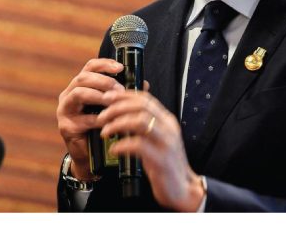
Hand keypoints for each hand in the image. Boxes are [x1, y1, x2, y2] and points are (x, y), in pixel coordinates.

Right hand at [56, 58, 123, 179]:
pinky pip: (83, 118)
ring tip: (113, 101)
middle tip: (119, 89)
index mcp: (81, 85)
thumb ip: (125, 95)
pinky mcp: (65, 126)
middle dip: (103, 81)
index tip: (120, 67)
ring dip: (98, 95)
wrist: (90, 154)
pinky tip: (109, 122)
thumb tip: (145, 84)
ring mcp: (65, 109)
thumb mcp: (114, 106)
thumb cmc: (102, 126)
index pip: (90, 67)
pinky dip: (98, 119)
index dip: (104, 64)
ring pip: (79, 93)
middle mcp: (69, 94)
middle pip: (83, 77)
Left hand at [97, 87, 204, 211]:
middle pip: (141, 106)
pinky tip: (114, 149)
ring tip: (106, 131)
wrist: (183, 188)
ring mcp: (166, 143)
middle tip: (102, 116)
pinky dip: (122, 145)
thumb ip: (145, 126)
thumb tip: (122, 114)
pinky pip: (139, 145)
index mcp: (167, 121)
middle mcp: (168, 128)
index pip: (145, 98)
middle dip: (117, 108)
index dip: (124, 96)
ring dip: (118, 124)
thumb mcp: (157, 140)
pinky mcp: (161, 159)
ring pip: (140, 121)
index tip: (108, 98)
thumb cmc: (166, 164)